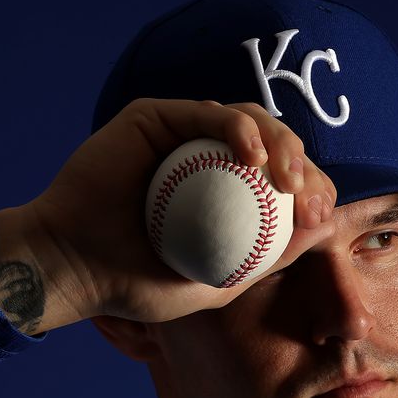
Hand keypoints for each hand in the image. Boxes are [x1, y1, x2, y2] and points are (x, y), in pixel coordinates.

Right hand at [21, 98, 338, 324]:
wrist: (71, 267)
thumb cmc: (136, 285)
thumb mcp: (218, 284)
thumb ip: (269, 258)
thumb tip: (326, 229)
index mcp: (224, 196)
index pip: (280, 183)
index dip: (311, 190)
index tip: (320, 215)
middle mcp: (205, 159)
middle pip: (273, 147)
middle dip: (304, 166)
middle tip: (310, 194)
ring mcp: (182, 135)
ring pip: (248, 121)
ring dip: (280, 142)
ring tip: (289, 176)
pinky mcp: (156, 117)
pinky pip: (207, 112)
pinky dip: (238, 128)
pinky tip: (253, 156)